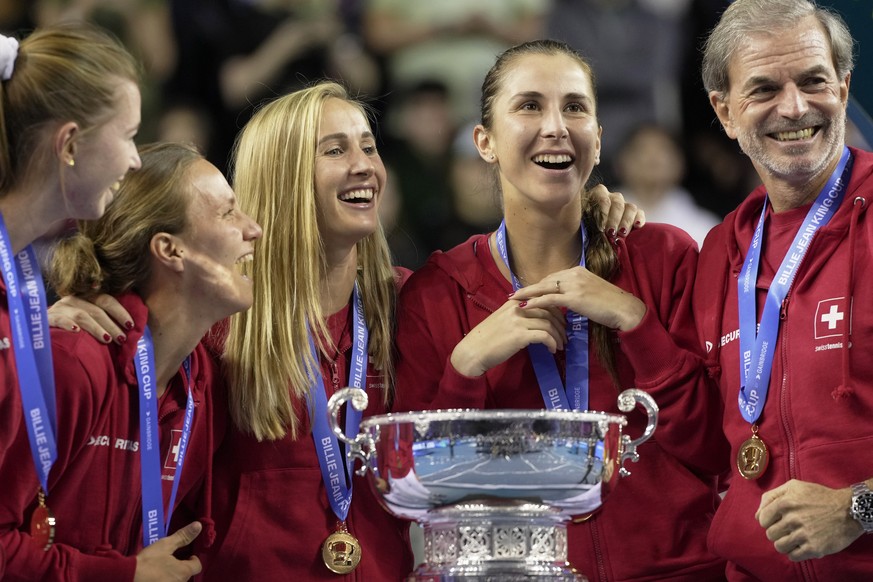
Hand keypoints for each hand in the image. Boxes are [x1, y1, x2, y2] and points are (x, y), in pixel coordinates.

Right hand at [48, 294, 131, 343]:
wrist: (40, 331)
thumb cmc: (71, 330)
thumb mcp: (88, 321)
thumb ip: (103, 321)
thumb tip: (127, 330)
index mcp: (86, 298)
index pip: (106, 300)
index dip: (119, 312)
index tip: (130, 325)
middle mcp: (73, 300)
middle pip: (96, 309)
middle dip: (112, 325)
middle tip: (122, 338)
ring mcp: (60, 308)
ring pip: (81, 315)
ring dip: (96, 328)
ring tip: (107, 339)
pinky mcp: (47, 319)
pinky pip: (59, 320)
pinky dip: (68, 324)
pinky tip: (76, 331)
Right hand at [134, 521, 202, 581]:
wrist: (127, 577)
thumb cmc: (148, 561)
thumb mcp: (166, 545)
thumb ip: (183, 536)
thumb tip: (198, 525)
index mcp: (183, 572)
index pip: (197, 566)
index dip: (193, 560)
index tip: (187, 556)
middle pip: (186, 575)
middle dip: (181, 568)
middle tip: (171, 562)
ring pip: (176, 581)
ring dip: (172, 576)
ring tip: (162, 570)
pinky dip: (164, 580)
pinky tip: (155, 577)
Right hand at [450, 300, 566, 376]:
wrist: (474, 350)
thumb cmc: (488, 337)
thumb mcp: (504, 319)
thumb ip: (519, 314)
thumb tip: (538, 317)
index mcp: (514, 302)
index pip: (543, 299)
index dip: (556, 311)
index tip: (561, 322)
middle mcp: (517, 308)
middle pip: (549, 311)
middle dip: (560, 324)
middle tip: (564, 335)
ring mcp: (518, 321)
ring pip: (549, 324)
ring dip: (558, 336)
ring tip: (560, 345)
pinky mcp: (520, 335)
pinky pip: (544, 336)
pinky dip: (552, 343)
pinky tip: (552, 350)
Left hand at [510, 266, 646, 331]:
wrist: (624, 309)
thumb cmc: (610, 304)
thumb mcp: (590, 293)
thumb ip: (577, 292)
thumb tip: (566, 299)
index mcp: (578, 270)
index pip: (553, 277)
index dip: (539, 285)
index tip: (527, 290)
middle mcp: (574, 273)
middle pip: (546, 280)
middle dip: (529, 288)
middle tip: (514, 294)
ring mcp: (574, 284)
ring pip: (544, 288)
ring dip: (526, 294)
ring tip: (513, 299)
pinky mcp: (574, 297)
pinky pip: (549, 299)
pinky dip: (535, 302)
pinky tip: (524, 307)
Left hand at [588, 184, 645, 236]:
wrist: (591, 236)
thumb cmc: (585, 228)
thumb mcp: (583, 223)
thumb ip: (588, 222)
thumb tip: (596, 229)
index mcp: (598, 194)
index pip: (603, 199)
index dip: (603, 214)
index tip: (600, 228)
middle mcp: (612, 197)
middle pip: (617, 204)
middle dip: (614, 220)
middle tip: (611, 233)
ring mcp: (624, 204)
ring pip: (630, 207)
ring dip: (626, 221)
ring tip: (622, 233)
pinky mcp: (634, 213)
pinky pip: (639, 213)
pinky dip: (639, 219)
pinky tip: (637, 226)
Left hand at [756, 479, 862, 559]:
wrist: (849, 510)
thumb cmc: (819, 496)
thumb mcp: (794, 486)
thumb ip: (771, 496)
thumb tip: (757, 515)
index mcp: (785, 502)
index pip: (762, 520)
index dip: (767, 521)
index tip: (776, 521)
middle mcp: (793, 519)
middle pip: (770, 534)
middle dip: (777, 532)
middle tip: (787, 529)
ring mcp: (804, 534)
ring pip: (779, 546)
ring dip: (784, 544)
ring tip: (793, 538)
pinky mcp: (814, 548)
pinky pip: (793, 556)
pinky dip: (794, 553)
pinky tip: (801, 546)